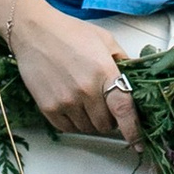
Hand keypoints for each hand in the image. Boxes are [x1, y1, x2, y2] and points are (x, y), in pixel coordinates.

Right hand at [10, 0, 137, 140]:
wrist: (33, 31)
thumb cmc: (68, 32)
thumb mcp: (104, 40)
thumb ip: (123, 61)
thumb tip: (136, 80)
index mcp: (104, 71)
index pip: (124, 109)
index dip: (134, 130)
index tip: (139, 142)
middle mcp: (85, 90)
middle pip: (106, 124)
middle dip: (109, 118)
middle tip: (103, 103)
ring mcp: (66, 100)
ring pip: (88, 128)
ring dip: (91, 120)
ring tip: (84, 99)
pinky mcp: (48, 107)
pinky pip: (68, 128)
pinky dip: (73, 122)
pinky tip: (71, 104)